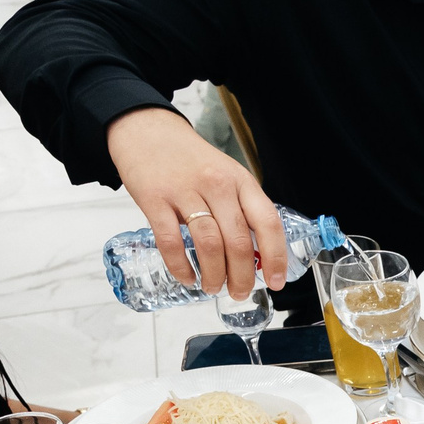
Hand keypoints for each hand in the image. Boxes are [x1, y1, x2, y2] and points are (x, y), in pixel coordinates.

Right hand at [104, 105, 288, 299]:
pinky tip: (187, 277)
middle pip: (238, 241)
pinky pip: (171, 242)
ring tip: (213, 287)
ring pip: (209, 245)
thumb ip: (242, 209)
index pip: (268, 222)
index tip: (276, 281)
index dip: (276, 256)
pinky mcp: (155, 199)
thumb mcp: (227, 175)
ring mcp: (185, 191)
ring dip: (214, 275)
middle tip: (239, 292)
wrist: (146, 130)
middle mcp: (217, 185)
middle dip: (242, 276)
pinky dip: (181, 267)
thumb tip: (258, 256)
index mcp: (241, 181)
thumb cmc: (190, 160)